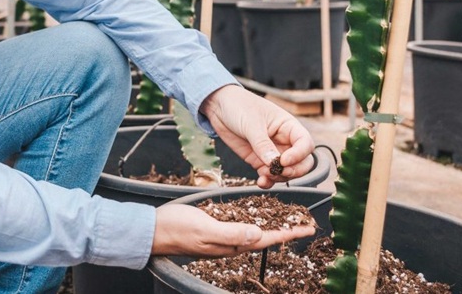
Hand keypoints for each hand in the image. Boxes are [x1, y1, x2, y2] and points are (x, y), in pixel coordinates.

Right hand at [151, 203, 314, 256]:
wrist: (153, 230)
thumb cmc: (177, 229)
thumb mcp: (205, 228)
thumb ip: (231, 232)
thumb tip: (258, 234)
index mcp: (232, 244)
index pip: (267, 239)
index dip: (288, 234)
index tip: (307, 228)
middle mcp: (230, 243)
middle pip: (265, 238)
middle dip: (286, 232)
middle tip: (305, 225)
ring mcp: (222, 238)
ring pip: (254, 233)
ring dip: (273, 228)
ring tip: (288, 222)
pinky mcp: (214, 230)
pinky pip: (241, 227)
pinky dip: (255, 222)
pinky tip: (256, 218)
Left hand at [200, 84, 314, 187]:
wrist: (219, 106)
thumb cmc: (239, 106)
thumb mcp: (251, 123)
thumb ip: (262, 144)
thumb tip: (273, 163)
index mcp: (288, 126)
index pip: (305, 143)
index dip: (299, 155)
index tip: (284, 160)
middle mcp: (284, 140)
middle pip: (302, 162)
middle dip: (293, 170)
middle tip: (278, 171)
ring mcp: (272, 151)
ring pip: (287, 171)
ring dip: (279, 177)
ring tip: (264, 174)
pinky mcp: (259, 160)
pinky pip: (269, 175)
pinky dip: (268, 181)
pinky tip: (261, 181)